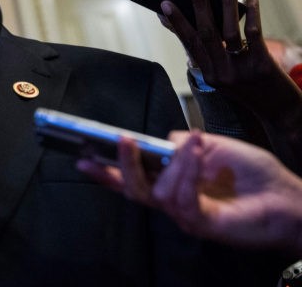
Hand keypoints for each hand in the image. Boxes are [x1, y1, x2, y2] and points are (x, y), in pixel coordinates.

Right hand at [77, 131, 301, 254]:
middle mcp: (172, 200)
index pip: (131, 179)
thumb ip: (183, 143)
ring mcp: (185, 214)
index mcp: (170, 182)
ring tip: (190, 141)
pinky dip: (187, 171)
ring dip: (174, 162)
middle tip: (123, 141)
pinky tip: (197, 151)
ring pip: (157, 192)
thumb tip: (164, 139)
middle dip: (123, 166)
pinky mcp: (202, 223)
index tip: (82, 156)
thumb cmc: (251, 173)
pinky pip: (182, 200)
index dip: (105, 171)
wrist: (287, 196)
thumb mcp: (212, 146)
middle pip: (133, 190)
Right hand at [159, 0, 298, 106]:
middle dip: (197, 6)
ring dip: (226, 4)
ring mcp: (240, 70)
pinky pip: (253, 34)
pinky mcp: (262, 65)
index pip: (189, 44)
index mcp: (209, 75)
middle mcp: (221, 73)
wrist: (280, 114)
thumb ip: (215, 56)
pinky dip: (252, 12)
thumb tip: (206, 23)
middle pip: (205, 34)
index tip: (165, 5)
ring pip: (228, 32)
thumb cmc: (253, 91)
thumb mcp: (227, 77)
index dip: (177, 23)